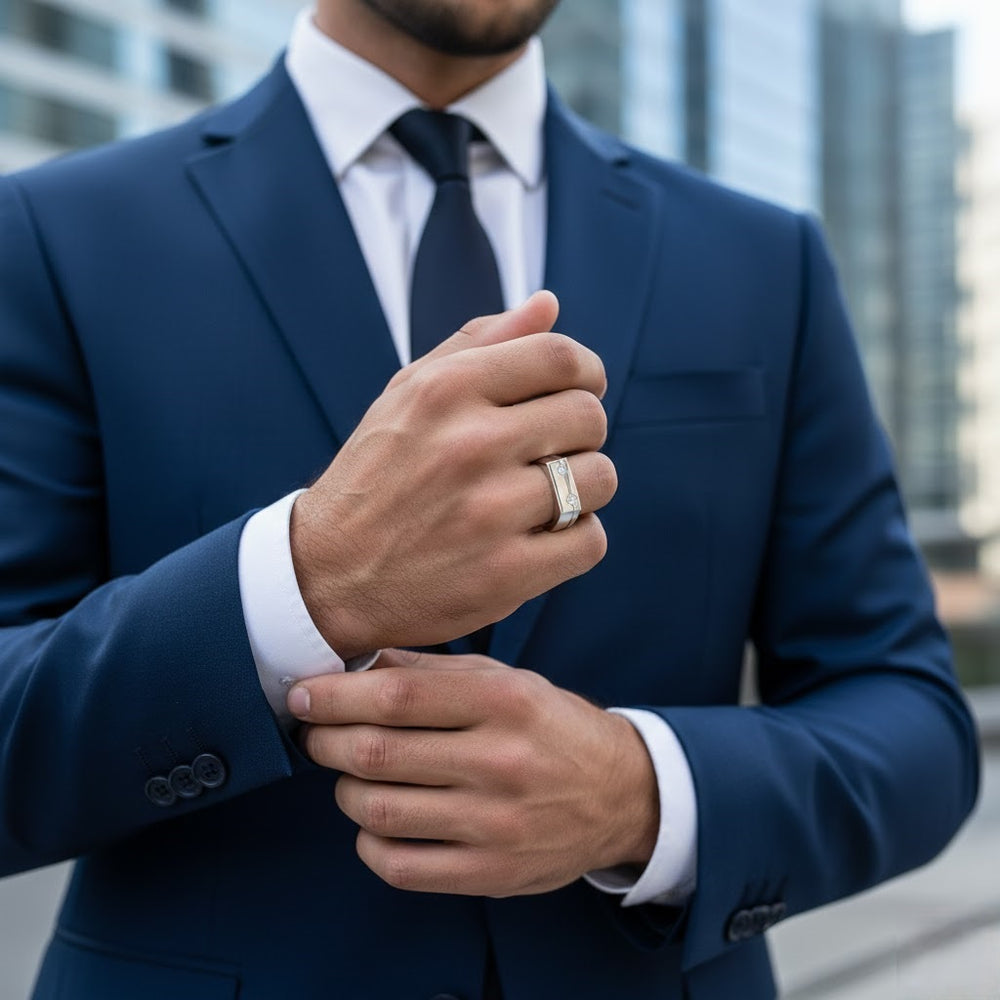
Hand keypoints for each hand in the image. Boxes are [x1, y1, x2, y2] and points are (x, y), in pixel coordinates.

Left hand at [290, 649, 658, 896]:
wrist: (620, 793)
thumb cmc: (551, 727)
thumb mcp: (506, 679)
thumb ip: (433, 669)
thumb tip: (358, 663)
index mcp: (504, 701)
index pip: (398, 695)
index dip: (336, 695)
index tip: (305, 695)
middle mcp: (501, 760)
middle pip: (378, 752)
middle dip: (325, 740)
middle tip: (314, 734)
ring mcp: (497, 823)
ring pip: (379, 810)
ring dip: (344, 790)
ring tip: (348, 776)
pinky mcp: (492, 874)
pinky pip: (400, 866)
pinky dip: (368, 842)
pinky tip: (374, 822)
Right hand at [291, 291, 617, 656]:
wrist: (327, 574)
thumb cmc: (376, 476)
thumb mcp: (407, 394)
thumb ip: (479, 343)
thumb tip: (548, 304)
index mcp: (446, 390)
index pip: (562, 358)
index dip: (586, 373)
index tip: (579, 392)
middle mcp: (469, 444)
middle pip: (588, 417)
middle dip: (580, 434)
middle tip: (549, 453)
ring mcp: (489, 512)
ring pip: (599, 479)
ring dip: (582, 489)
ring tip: (542, 499)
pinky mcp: (504, 574)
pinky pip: (590, 541)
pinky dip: (575, 540)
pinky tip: (540, 539)